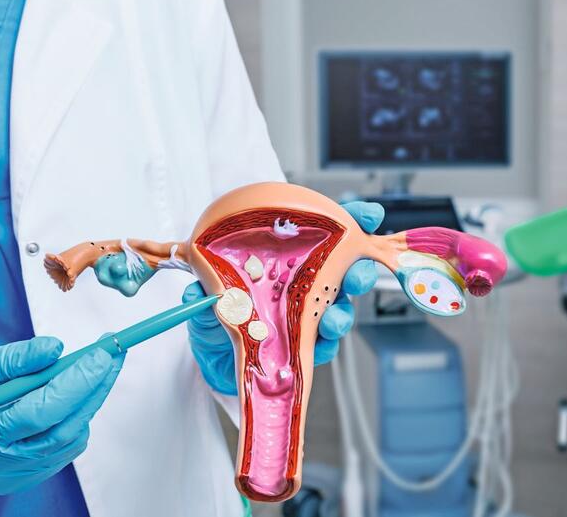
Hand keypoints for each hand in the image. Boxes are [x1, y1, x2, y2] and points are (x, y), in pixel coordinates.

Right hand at [0, 337, 123, 493]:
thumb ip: (16, 359)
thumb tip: (56, 348)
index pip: (41, 412)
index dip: (76, 381)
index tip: (101, 352)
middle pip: (64, 428)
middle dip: (95, 387)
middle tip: (113, 352)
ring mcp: (15, 473)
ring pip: (70, 438)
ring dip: (90, 400)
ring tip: (97, 365)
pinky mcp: (26, 470)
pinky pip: (64, 445)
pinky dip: (77, 415)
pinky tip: (76, 390)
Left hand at [185, 201, 383, 394]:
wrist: (216, 352)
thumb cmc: (220, 307)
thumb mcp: (210, 289)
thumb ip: (207, 286)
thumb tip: (197, 288)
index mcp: (293, 256)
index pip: (329, 233)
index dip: (354, 220)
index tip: (369, 215)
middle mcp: (309, 281)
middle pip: (347, 272)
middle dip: (359, 273)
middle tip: (356, 276)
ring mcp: (311, 313)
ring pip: (340, 311)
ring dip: (341, 315)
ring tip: (331, 321)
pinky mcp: (307, 345)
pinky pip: (324, 346)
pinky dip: (322, 347)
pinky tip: (316, 346)